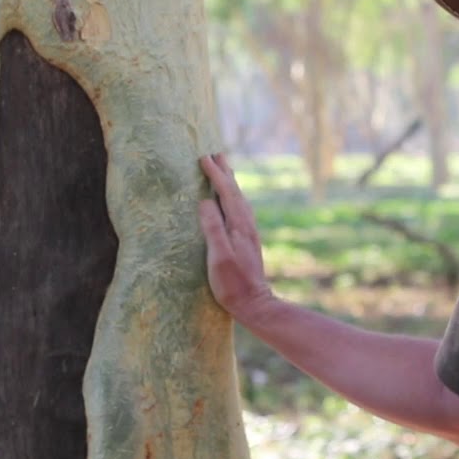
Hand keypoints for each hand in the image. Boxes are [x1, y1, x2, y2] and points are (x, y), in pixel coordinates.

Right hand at [198, 153, 272, 318]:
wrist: (255, 304)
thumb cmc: (232, 283)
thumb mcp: (219, 256)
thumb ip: (213, 228)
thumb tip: (205, 201)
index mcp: (239, 225)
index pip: (226, 192)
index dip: (215, 175)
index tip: (203, 158)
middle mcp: (246, 225)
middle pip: (236, 192)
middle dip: (225, 172)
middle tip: (216, 154)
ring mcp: (248, 233)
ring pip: (239, 200)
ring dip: (230, 183)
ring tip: (224, 170)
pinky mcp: (247, 242)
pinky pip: (240, 210)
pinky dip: (233, 198)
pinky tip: (231, 203)